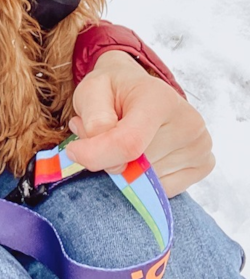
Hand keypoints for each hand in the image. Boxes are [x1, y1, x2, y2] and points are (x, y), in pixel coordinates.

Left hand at [66, 50, 214, 196]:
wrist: (137, 89)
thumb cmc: (112, 90)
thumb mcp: (90, 92)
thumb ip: (93, 120)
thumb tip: (109, 160)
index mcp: (159, 99)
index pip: (128, 143)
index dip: (97, 155)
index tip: (74, 152)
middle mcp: (188, 122)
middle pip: (136, 165)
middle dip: (109, 157)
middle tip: (103, 134)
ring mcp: (200, 146)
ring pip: (148, 181)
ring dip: (127, 168)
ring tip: (123, 139)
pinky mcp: (204, 164)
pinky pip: (162, 190)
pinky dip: (145, 179)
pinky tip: (143, 153)